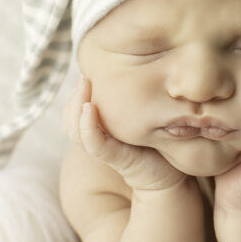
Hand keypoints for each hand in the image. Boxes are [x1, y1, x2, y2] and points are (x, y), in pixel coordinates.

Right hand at [66, 74, 189, 191]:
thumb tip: (129, 65)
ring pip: (75, 130)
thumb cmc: (157, 142)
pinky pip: (94, 143)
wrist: (171, 176)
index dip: (74, 95)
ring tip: (84, 84)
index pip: (72, 112)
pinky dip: (87, 127)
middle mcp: (97, 140)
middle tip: (84, 76)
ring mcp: (105, 149)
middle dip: (73, 97)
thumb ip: (130, 98)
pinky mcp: (117, 159)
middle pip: (69, 119)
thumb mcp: (141, 114)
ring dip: (76, 106)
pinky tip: (89, 108)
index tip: (85, 74)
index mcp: (99, 130)